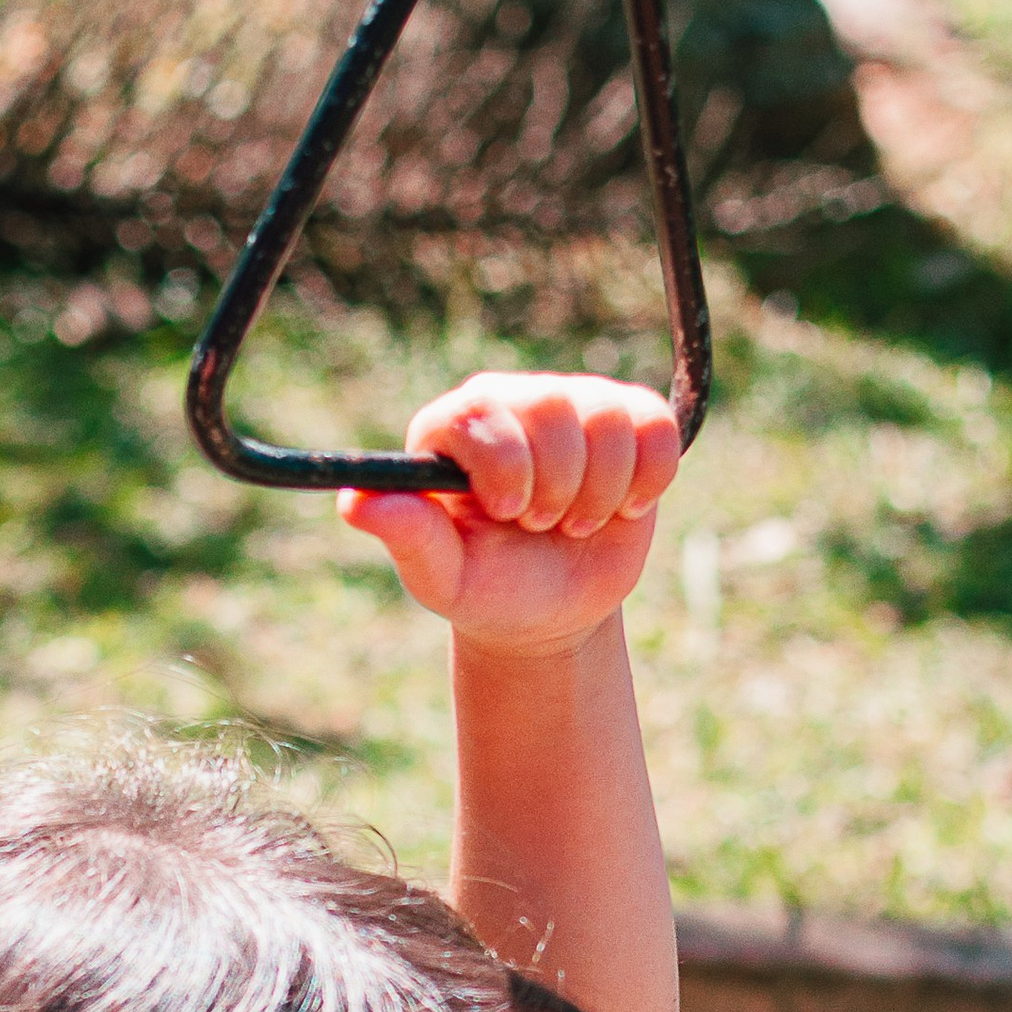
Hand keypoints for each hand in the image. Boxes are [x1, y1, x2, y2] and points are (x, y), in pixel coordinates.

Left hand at [339, 370, 681, 658]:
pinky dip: (649, 480)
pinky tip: (623, 508)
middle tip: (541, 526)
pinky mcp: (627, 419)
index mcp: (453, 429)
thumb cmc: (488, 590)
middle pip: (552, 409)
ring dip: (600, 493)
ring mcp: (572, 404)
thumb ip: (408, 536)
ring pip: (608, 420)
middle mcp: (510, 402)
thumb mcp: (444, 577)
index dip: (505, 467)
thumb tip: (355, 501)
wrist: (553, 609)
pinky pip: (656, 426)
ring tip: (575, 524)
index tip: (509, 514)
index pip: (479, 412)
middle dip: (556, 488)